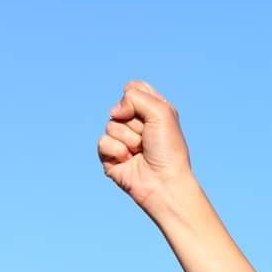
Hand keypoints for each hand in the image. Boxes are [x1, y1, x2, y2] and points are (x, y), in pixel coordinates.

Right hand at [97, 80, 193, 214]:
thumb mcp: (162, 112)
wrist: (164, 182)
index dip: (137, 98)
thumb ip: (135, 96)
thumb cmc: (168, 149)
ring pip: (110, 125)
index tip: (151, 114)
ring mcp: (123, 140)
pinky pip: (103, 142)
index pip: (133, 89)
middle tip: (148, 139)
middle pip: (119, 107)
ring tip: (140, 152)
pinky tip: (129, 161)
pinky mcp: (111, 156)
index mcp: (152, 111)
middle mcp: (137, 125)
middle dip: (135, 123)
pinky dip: (117, 151)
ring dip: (128, 139)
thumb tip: (113, 112)